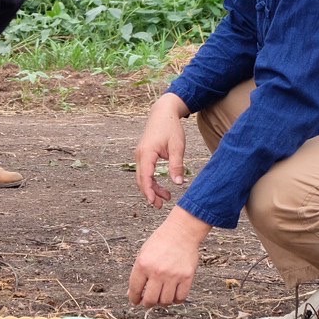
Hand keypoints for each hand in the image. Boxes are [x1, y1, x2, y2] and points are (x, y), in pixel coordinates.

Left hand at [128, 208, 207, 306]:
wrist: (181, 232)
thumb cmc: (161, 241)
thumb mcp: (143, 253)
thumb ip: (138, 272)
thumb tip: (134, 292)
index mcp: (143, 264)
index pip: (135, 289)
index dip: (134, 298)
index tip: (135, 302)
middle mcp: (157, 272)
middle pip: (150, 300)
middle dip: (147, 304)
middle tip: (147, 302)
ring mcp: (173, 276)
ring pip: (166, 301)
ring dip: (162, 302)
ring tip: (161, 297)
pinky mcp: (186, 278)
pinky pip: (180, 298)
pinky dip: (176, 300)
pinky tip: (173, 294)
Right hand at [134, 93, 189, 207]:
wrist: (163, 112)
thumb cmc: (171, 127)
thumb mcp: (177, 146)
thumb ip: (177, 165)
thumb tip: (178, 184)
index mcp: (147, 152)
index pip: (145, 176)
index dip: (148, 191)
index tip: (154, 203)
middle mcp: (140, 154)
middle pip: (141, 179)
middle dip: (149, 194)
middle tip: (160, 206)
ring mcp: (140, 154)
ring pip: (142, 176)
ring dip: (151, 188)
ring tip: (165, 198)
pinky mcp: (144, 154)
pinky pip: (145, 171)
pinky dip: (151, 181)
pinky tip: (162, 187)